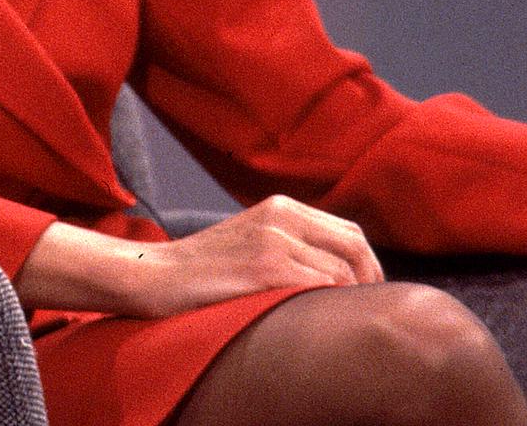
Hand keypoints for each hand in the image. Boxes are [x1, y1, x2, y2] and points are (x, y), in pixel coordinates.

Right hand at [18, 195, 382, 318]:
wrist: (157, 276)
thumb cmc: (204, 269)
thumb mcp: (251, 239)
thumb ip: (291, 241)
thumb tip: (343, 271)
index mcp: (280, 206)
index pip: (350, 231)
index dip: (367, 264)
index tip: (364, 293)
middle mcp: (281, 215)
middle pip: (355, 246)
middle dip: (369, 280)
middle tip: (362, 311)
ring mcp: (274, 239)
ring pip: (342, 271)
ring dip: (347, 299)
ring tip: (335, 319)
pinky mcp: (266, 266)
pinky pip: (321, 286)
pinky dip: (327, 305)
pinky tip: (314, 319)